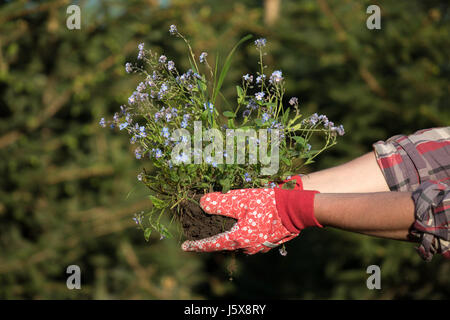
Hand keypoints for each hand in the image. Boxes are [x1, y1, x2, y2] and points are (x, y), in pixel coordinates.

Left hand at [181, 186, 320, 254]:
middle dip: (214, 237)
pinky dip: (241, 233)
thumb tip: (202, 203)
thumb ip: (219, 203)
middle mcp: (248, 247)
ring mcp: (259, 247)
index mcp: (239, 238)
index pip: (212, 244)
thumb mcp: (241, 199)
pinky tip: (242, 223)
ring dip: (229, 234)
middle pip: (225, 244)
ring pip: (238, 242)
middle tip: (203, 229)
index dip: (197, 245)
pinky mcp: (267, 243)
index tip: (185, 246)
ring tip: (223, 224)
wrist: (296, 209)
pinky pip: (249, 241)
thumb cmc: (268, 203)